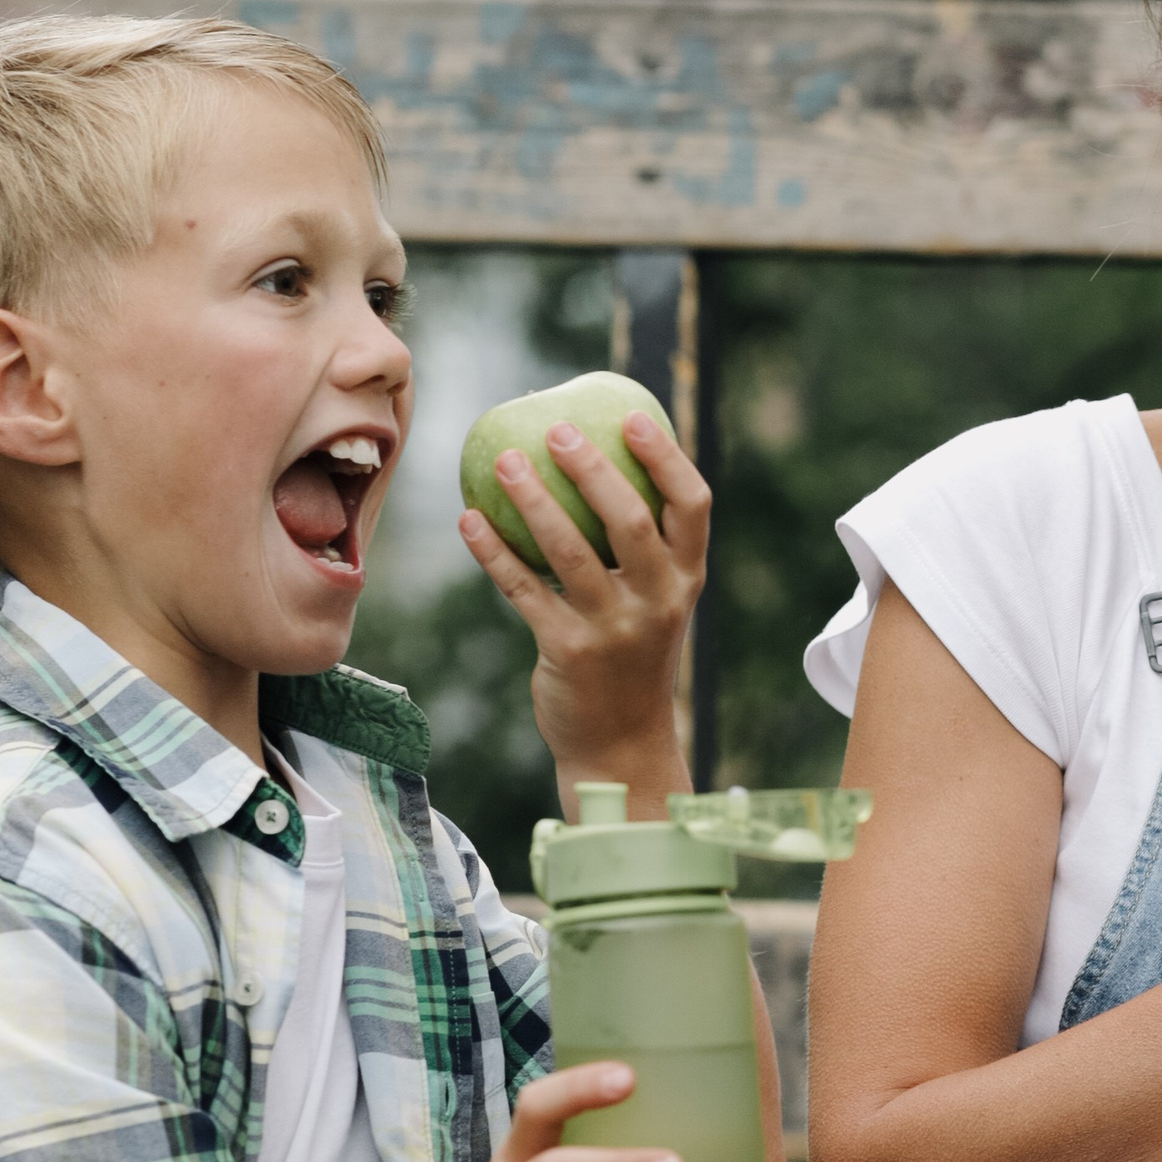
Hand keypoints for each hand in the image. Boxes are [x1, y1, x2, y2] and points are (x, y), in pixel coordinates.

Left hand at [458, 410, 711, 804]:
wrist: (620, 745)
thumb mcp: (655, 604)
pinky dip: (493, 551)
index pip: (692, 506)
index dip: (665, 457)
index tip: (630, 417)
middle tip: (555, 430)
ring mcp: (615, 628)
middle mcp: (659, 601)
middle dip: (591, 468)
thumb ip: (639, 550)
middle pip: (629, 519)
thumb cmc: (632, 656)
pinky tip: (469, 519)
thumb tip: (593, 463)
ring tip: (502, 461)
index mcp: (687, 580)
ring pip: (568, 550)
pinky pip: (524, 589)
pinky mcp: (568, 651)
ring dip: (532, 500)